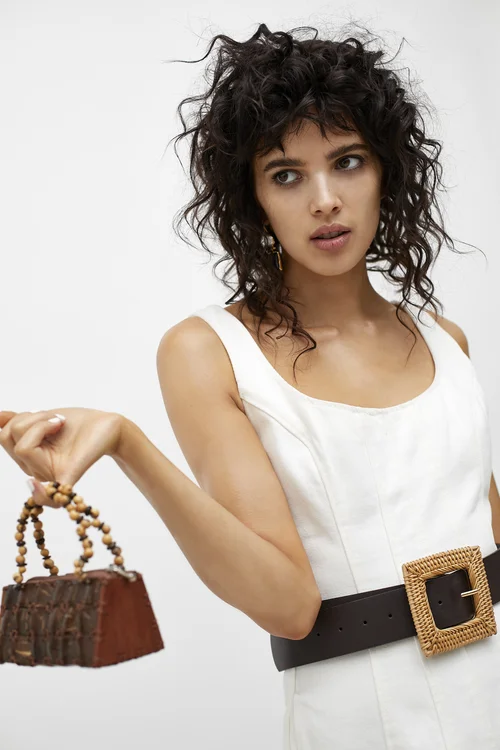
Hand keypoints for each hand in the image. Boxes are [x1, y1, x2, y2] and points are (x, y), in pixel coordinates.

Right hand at [0, 408, 122, 506]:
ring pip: (22, 447)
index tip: (40, 416)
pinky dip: (41, 495)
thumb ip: (19, 422)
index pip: (3, 436)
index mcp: (28, 457)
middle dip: (30, 418)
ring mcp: (50, 473)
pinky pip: (52, 494)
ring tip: (60, 424)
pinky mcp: (69, 475)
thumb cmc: (78, 424)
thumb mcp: (43, 419)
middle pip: (8, 438)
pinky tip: (36, 484)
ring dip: (41, 422)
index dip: (15, 420)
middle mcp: (35, 469)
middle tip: (55, 419)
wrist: (108, 426)